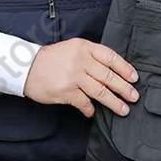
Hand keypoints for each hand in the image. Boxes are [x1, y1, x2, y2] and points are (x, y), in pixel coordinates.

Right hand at [23, 38, 139, 117]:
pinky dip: (90, 109)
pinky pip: (83, 102)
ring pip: (100, 91)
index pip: (110, 57)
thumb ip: (91, 56)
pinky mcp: (65, 91)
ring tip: (123, 109)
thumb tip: (112, 71)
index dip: (124, 68)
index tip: (134, 77)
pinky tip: (93, 113)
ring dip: (113, 102)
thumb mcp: (74, 48)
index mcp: (85, 47)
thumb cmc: (52, 58)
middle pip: (108, 76)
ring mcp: (73, 76)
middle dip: (124, 88)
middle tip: (134, 96)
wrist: (26, 66)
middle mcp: (81, 60)